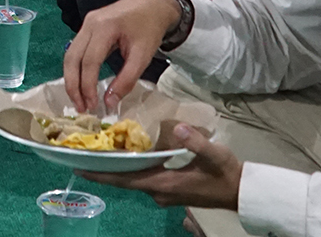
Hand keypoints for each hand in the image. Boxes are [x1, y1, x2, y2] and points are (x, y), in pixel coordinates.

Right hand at [64, 0, 182, 112]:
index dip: (88, 86)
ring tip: (79, 99)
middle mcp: (89, 23)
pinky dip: (76, 68)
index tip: (93, 106)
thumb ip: (126, 79)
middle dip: (73, 85)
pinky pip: (76, 49)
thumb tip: (110, 103)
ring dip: (72, 78)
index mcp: (104, 28)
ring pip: (70, 54)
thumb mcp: (143, 56)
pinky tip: (82, 82)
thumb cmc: (149, 29)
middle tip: (80, 107)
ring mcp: (86, 23)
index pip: (89, 61)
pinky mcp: (87, 26)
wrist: (153, 5)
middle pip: (72, 57)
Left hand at [81, 124, 242, 210]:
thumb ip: (197, 142)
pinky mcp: (169, 189)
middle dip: (102, 170)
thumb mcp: (216, 155)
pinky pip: (142, 179)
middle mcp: (159, 191)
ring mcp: (164, 193)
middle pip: (124, 180)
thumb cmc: (228, 174)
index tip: (79, 166)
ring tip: (96, 152)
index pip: (126, 179)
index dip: (102, 173)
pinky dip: (129, 168)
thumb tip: (178, 128)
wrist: (243, 192)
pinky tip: (123, 156)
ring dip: (115, 169)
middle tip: (78, 156)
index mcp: (165, 183)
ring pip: (132, 180)